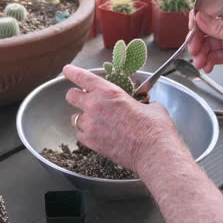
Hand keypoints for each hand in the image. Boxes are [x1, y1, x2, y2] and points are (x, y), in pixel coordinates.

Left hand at [63, 65, 182, 172]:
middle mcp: (95, 106)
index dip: (73, 72)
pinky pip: (80, 135)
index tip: (67, 70)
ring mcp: (91, 125)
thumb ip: (138, 102)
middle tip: (82, 98)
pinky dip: (86, 134)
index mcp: (109, 92)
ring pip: (75, 118)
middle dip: (75, 96)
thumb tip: (142, 105)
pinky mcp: (91, 142)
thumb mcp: (149, 106)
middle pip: (71, 96)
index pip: (84, 77)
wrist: (153, 152)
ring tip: (96, 122)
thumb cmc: (154, 129)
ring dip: (83, 118)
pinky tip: (98, 135)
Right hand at [188, 0, 222, 82]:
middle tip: (194, 50)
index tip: (192, 29)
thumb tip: (201, 18)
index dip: (200, 18)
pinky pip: (214, 56)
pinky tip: (207, 67)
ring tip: (200, 63)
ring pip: (209, 45)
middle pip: (207, 30)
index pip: (213, 10)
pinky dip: (208, 62)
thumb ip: (220, 28)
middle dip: (198, 40)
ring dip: (202, 54)